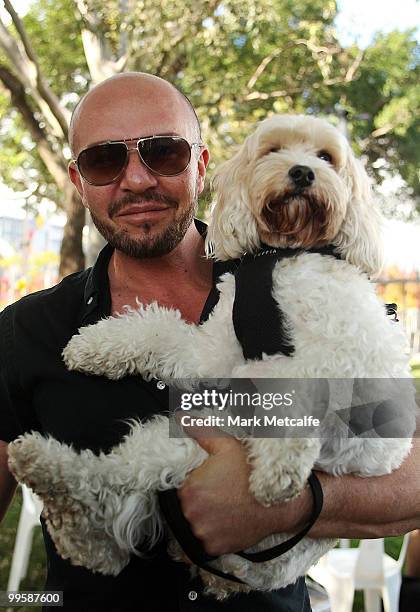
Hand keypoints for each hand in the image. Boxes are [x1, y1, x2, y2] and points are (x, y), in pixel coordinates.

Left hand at [177, 431, 312, 555]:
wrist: (277, 503)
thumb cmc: (252, 475)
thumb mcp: (227, 446)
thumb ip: (201, 432)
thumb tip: (182, 418)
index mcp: (190, 489)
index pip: (178, 488)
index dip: (191, 484)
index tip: (205, 483)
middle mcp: (191, 514)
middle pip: (182, 508)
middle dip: (195, 502)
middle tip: (216, 496)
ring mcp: (202, 533)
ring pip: (190, 526)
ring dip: (200, 519)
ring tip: (220, 509)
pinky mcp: (213, 549)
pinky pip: (201, 545)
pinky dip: (208, 536)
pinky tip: (222, 524)